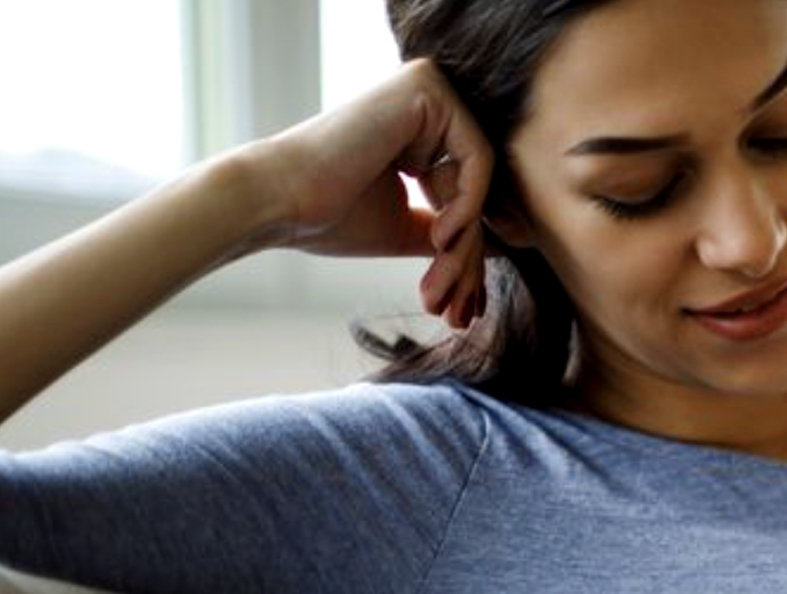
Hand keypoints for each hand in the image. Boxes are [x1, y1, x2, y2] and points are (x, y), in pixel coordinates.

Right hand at [243, 58, 495, 327]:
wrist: (279, 200)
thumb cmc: (332, 216)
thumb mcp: (409, 227)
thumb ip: (454, 231)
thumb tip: (507, 244)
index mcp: (421, 132)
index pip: (467, 193)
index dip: (469, 252)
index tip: (469, 308)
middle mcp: (429, 103)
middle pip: (477, 190)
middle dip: (469, 258)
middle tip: (459, 313)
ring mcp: (430, 88)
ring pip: (481, 181)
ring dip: (466, 245)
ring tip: (439, 286)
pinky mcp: (428, 87)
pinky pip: (476, 160)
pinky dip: (466, 208)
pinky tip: (440, 238)